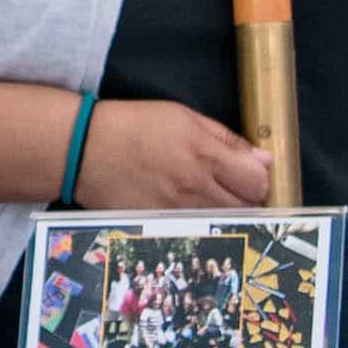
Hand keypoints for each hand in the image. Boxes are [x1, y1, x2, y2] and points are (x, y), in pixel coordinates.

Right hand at [74, 98, 269, 209]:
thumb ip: (227, 139)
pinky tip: (187, 207)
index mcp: (204, 154)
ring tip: (208, 195)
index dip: (260, 178)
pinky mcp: (162, 226)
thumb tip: (261, 159)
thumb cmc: (134, 127)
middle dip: (248, 197)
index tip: (251, 173)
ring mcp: (178, 211)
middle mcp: (195, 187)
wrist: (86, 150)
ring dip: (226, 211)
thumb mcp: (184, 117)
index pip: (258, 181)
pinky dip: (201, 222)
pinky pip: (197, 230)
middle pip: (247, 207)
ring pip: (225, 223)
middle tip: (233, 185)